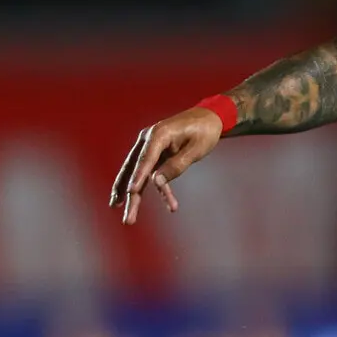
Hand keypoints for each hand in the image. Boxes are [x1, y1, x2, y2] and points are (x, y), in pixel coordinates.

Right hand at [109, 105, 225, 224]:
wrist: (209, 118)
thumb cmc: (204, 131)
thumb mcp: (196, 149)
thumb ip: (177, 165)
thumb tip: (157, 183)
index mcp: (159, 134)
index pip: (146, 158)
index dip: (138, 176)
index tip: (131, 192)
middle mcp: (149, 139)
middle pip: (135, 168)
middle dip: (128, 193)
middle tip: (127, 217)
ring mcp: (149, 147)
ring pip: (136, 173)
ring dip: (132, 196)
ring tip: (128, 218)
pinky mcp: (154, 155)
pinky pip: (150, 175)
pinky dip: (153, 190)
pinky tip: (167, 204)